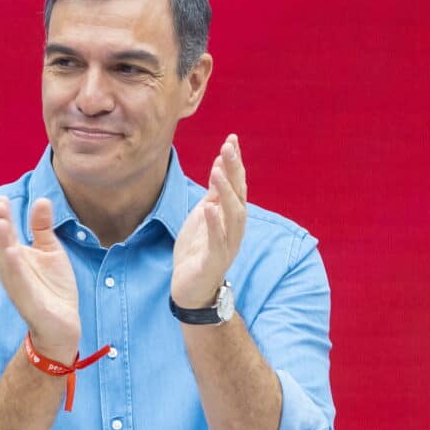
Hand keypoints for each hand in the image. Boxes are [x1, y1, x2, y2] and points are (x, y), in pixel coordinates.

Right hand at [0, 196, 81, 360]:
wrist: (63, 324)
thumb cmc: (53, 287)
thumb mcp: (50, 252)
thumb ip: (43, 228)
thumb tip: (42, 199)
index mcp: (16, 258)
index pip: (6, 234)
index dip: (4, 216)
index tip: (2, 198)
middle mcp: (12, 271)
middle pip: (3, 245)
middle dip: (0, 225)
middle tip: (0, 204)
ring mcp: (18, 286)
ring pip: (7, 262)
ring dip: (3, 243)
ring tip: (1, 223)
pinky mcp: (28, 302)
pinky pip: (19, 283)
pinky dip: (15, 268)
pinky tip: (12, 253)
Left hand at [171, 134, 246, 308]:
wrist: (190, 290)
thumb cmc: (197, 253)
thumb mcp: (203, 217)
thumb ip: (214, 196)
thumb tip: (220, 167)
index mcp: (231, 218)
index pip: (237, 186)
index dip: (236, 163)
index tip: (232, 139)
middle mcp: (234, 230)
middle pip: (239, 196)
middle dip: (234, 172)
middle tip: (228, 147)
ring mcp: (227, 246)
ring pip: (233, 216)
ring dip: (226, 193)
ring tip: (217, 171)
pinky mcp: (214, 261)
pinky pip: (217, 241)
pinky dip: (213, 224)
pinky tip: (208, 207)